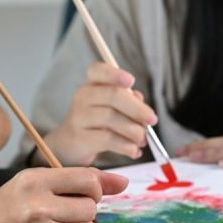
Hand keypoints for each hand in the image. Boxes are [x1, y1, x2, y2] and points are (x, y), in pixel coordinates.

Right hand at [0, 167, 127, 222]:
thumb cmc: (1, 210)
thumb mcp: (30, 184)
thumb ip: (75, 180)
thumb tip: (122, 183)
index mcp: (35, 180)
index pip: (89, 180)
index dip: (94, 190)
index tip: (86, 196)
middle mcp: (39, 205)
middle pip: (92, 209)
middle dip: (84, 213)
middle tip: (62, 215)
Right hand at [40, 63, 157, 165]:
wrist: (69, 144)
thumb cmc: (96, 122)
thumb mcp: (111, 107)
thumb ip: (128, 101)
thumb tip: (141, 103)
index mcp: (92, 84)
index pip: (98, 71)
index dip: (115, 74)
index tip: (131, 81)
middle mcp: (83, 97)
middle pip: (112, 96)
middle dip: (137, 108)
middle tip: (152, 120)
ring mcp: (79, 117)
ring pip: (111, 118)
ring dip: (133, 130)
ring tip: (142, 139)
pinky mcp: (79, 138)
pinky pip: (107, 139)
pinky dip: (125, 146)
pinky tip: (134, 151)